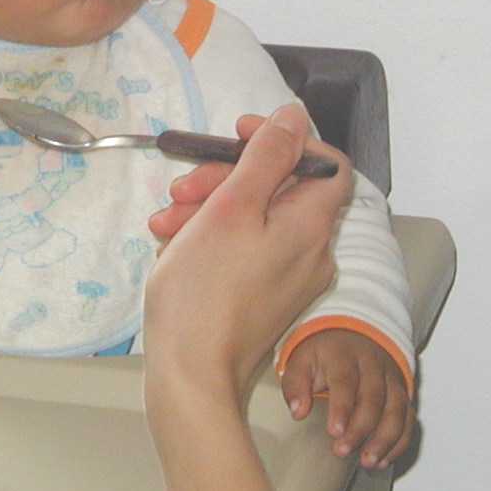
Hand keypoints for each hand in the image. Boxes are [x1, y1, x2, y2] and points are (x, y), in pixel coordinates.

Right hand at [143, 104, 350, 400]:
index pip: (325, 162)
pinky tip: (174, 246)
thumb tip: (293, 116)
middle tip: (182, 189)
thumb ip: (266, 156)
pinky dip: (212, 238)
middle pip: (280, 188)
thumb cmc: (206, 288)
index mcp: (312, 225)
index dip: (283, 139)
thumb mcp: (231, 207)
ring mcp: (290, 278)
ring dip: (208, 208)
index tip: (236, 136)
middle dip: (225, 178)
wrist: (190, 374)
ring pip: (255, 218)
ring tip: (165, 223)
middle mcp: (313, 251)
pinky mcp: (266, 298)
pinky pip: (246, 249)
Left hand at [281, 329, 412, 468]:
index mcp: (344, 354)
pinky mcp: (403, 394)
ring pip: (396, 410)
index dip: (341, 408)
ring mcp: (391, 379)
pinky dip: (400, 442)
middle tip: (343, 450)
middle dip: (361, 429)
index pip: (345, 381)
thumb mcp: (302, 360)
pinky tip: (384, 459)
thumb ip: (295, 384)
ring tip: (368, 461)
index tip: (334, 431)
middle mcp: (372, 365)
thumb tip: (298, 411)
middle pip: (373, 398)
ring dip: (384, 439)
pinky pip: (408, 420)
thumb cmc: (325, 353)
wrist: (354, 336)